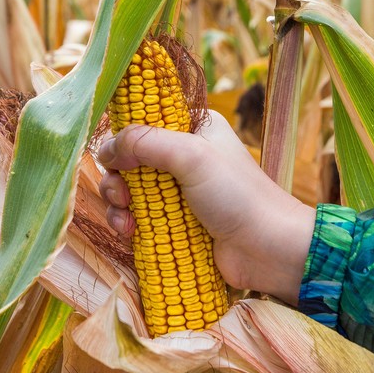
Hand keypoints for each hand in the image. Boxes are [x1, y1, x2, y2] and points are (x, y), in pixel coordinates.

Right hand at [97, 111, 314, 305]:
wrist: (269, 251)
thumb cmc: (238, 196)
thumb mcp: (192, 156)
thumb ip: (146, 143)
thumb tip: (104, 148)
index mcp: (194, 128)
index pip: (145, 121)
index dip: (125, 137)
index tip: (115, 158)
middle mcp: (185, 156)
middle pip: (131, 159)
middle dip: (117, 178)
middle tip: (122, 195)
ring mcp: (179, 191)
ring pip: (130, 190)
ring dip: (118, 204)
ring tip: (126, 221)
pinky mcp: (175, 222)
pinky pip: (139, 217)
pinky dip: (129, 224)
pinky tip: (130, 234)